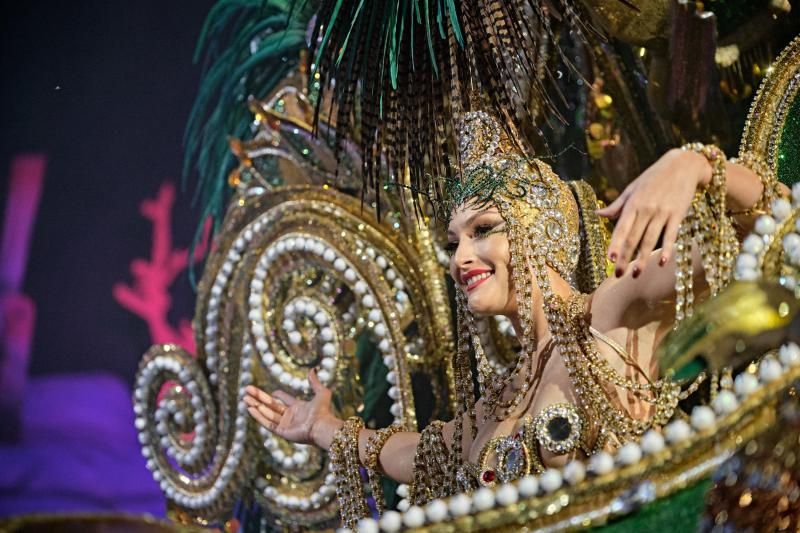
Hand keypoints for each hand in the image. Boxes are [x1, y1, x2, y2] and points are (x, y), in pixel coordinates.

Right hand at [244, 369, 337, 446]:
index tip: (272, 392)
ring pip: (266, 413)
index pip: (283, 400)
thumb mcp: (321, 392)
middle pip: (270, 405)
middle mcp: (290, 416)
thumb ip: (314, 382)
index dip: (277, 395)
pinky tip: (250, 408)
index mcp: (298, 408)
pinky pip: (267, 423)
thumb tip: (313, 369)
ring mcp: (285, 424)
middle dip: (258, 398)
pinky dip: (258, 416)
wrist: (322, 426)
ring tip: (244, 398)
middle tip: (246, 390)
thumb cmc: (323, 411)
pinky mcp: (281, 432)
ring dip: (255, 406)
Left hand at [596, 148, 710, 277]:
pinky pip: (671, 235)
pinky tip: (662, 262)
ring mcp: (663, 212)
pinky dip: (667, 249)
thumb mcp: (633, 188)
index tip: (609, 259)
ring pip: (650, 240)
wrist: (684, 164)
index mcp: (633, 203)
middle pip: (634, 238)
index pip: (621, 228)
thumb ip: (617, 205)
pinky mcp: (678, 214)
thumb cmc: (654, 177)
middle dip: (625, 258)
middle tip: (618, 274)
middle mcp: (646, 209)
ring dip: (643, 259)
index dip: (615, 244)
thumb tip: (598, 214)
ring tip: (636, 274)